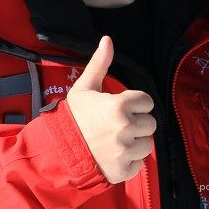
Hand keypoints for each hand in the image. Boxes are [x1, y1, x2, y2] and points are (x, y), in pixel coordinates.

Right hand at [65, 36, 155, 183]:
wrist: (58, 150)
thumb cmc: (73, 117)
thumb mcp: (85, 87)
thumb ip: (100, 63)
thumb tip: (107, 39)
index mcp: (119, 105)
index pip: (147, 102)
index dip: (135, 105)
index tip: (120, 109)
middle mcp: (125, 127)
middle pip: (150, 123)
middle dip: (137, 124)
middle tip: (117, 125)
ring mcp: (125, 150)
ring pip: (147, 144)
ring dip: (135, 143)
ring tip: (116, 141)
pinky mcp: (124, 169)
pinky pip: (139, 164)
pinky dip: (129, 161)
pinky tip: (114, 155)